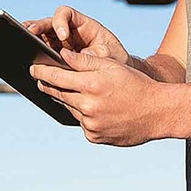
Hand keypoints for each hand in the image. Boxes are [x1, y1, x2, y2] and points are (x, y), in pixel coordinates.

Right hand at [24, 5, 130, 65]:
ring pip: (41, 36)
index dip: (60, 21)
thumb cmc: (115, 59)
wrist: (115, 74)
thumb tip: (80, 56)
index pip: (66, 13)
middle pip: (48, 22)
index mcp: (82, 25)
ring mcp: (59, 43)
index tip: (63, 36)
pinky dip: (35, 54)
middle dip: (37, 26)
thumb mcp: (111, 55)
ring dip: (31, 38)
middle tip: (30, 33)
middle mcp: (68, 31)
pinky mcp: (55, 56)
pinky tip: (30, 61)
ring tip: (23, 43)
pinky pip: (41, 52)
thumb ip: (97, 54)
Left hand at [30, 49, 166, 146]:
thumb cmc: (136, 85)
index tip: (32, 68)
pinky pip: (81, 122)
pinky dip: (83, 114)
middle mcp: (88, 106)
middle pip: (59, 93)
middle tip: (40, 78)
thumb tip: (62, 54)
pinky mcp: (94, 136)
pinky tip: (93, 108)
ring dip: (68, 99)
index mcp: (92, 85)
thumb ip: (85, 61)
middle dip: (48, 84)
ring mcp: (91, 124)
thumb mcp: (112, 66)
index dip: (42, 71)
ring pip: (70, 108)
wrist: (157, 113)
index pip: (57, 76)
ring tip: (73, 90)